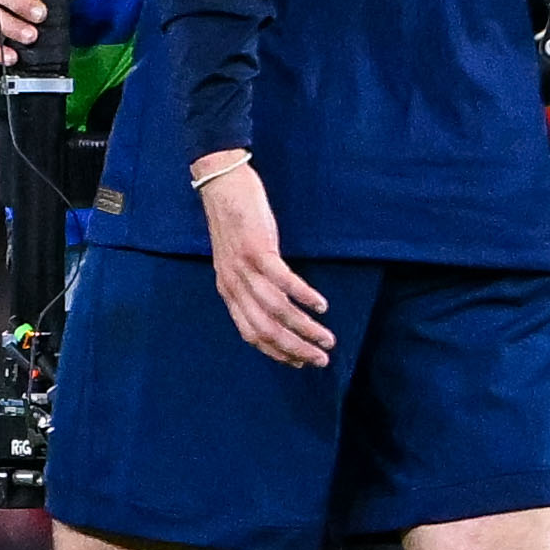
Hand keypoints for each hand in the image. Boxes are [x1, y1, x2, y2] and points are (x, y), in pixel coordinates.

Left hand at [194, 154, 333, 367]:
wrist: (221, 187)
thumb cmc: (235, 224)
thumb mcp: (237, 261)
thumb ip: (252, 285)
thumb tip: (277, 308)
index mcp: (228, 292)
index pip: (251, 334)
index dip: (277, 352)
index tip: (300, 362)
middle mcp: (233, 285)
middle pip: (266, 329)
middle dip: (296, 349)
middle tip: (321, 360)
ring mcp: (244, 269)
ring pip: (276, 311)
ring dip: (305, 328)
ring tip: (328, 339)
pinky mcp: (257, 250)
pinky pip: (283, 281)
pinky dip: (304, 296)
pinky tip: (321, 306)